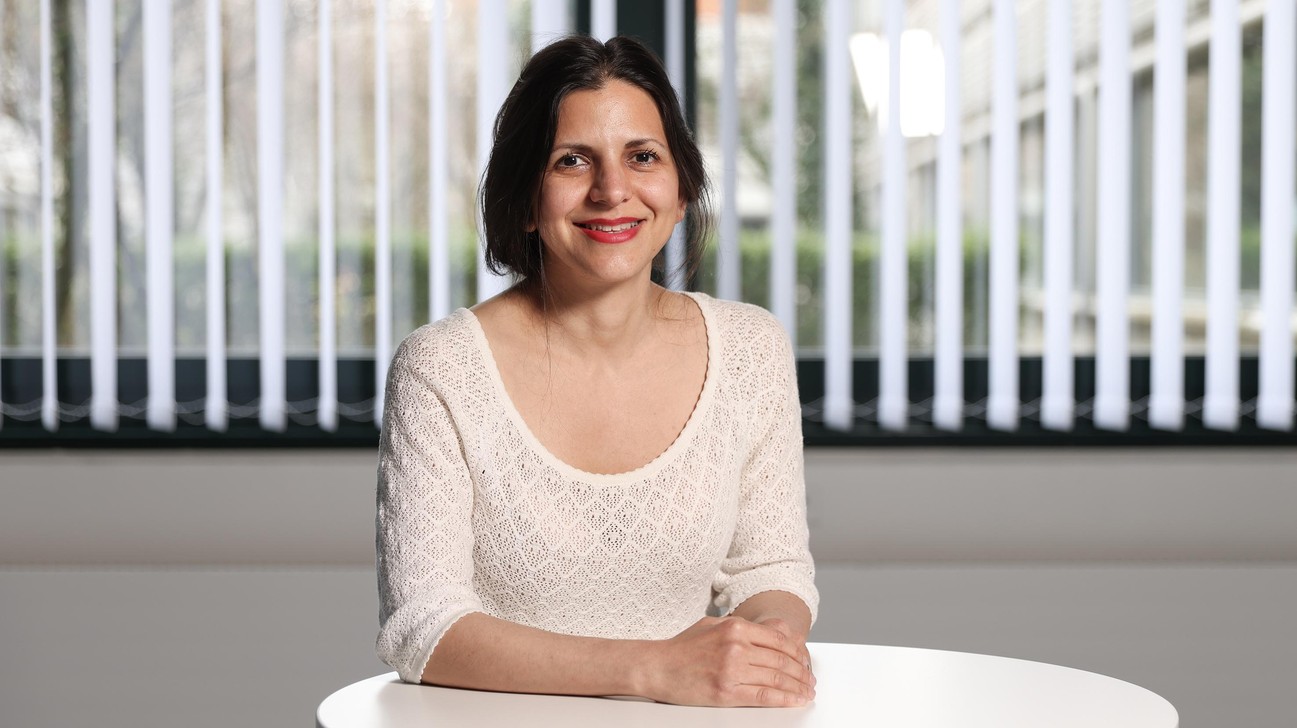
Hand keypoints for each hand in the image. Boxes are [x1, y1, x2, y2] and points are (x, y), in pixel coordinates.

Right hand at [639, 616, 816, 706]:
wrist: (656, 667)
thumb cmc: (682, 648)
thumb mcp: (712, 625)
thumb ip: (739, 628)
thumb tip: (766, 635)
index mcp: (735, 627)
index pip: (779, 640)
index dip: (797, 653)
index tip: (805, 662)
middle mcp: (736, 646)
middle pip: (781, 660)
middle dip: (801, 673)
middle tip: (811, 680)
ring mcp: (731, 669)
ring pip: (776, 678)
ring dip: (797, 687)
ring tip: (807, 692)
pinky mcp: (726, 692)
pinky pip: (763, 696)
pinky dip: (784, 699)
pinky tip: (795, 700)